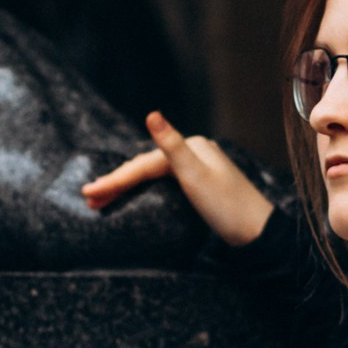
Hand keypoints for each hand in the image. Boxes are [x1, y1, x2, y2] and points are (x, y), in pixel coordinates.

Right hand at [82, 111, 275, 246]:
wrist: (259, 234)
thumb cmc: (228, 208)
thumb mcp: (195, 176)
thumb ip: (172, 146)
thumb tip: (152, 113)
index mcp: (192, 147)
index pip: (143, 164)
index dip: (115, 179)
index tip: (89, 194)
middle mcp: (195, 153)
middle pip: (147, 167)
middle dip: (116, 183)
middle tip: (89, 199)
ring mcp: (199, 169)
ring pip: (153, 175)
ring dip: (127, 187)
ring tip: (101, 200)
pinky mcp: (202, 187)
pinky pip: (164, 184)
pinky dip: (144, 190)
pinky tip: (135, 195)